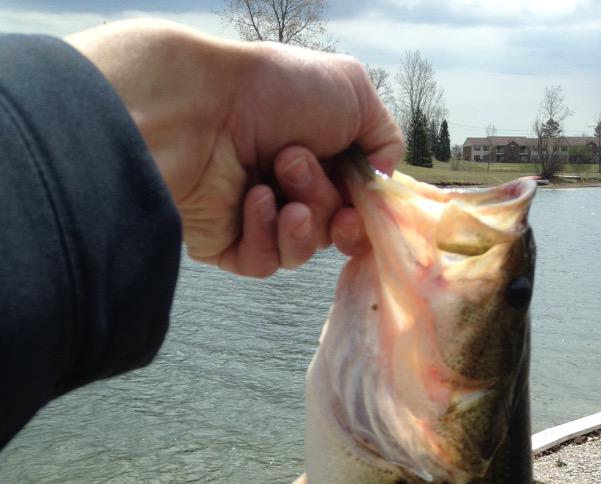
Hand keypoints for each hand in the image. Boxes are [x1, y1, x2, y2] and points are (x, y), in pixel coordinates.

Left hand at [66, 20, 402, 274]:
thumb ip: (387, 137)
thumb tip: (385, 177)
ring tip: (274, 180)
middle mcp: (289, 189)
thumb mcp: (353, 91)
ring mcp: (257, 219)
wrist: (199, 107)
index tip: (359, 208)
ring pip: (301, 251)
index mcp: (320, 157)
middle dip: (324, 202)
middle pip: (332, 231)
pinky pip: (265, 263)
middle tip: (293, 164)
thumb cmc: (272, 90)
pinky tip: (252, 199)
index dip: (363, 217)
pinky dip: (266, 233)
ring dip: (299, 220)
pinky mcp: (227, 245)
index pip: (356, 208)